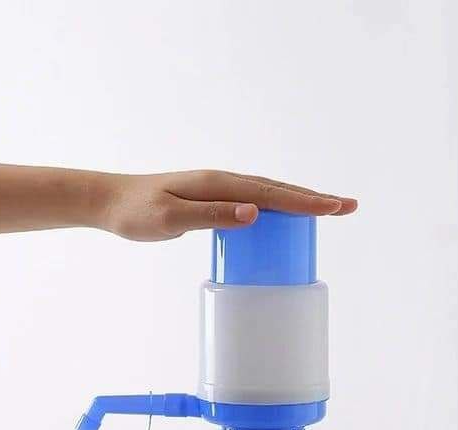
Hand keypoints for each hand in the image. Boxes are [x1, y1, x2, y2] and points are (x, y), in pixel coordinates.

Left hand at [100, 170, 357, 240]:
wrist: (109, 202)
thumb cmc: (136, 213)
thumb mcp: (170, 218)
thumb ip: (210, 216)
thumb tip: (255, 213)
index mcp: (218, 184)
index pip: (271, 194)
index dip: (306, 202)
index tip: (336, 208)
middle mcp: (222, 182)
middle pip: (277, 190)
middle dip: (314, 199)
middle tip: (348, 207)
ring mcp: (217, 190)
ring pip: (268, 194)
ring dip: (298, 202)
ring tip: (327, 210)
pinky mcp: (210, 200)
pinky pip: (253, 201)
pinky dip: (276, 208)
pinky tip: (282, 218)